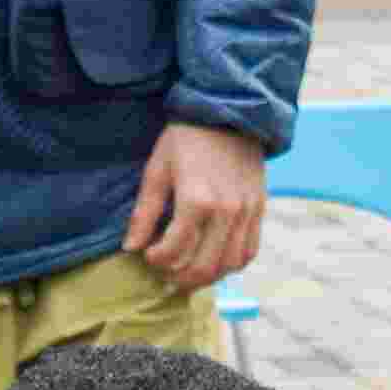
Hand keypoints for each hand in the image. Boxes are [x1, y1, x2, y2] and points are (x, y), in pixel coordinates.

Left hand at [125, 119, 271, 289]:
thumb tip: (131, 247)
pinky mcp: (259, 210)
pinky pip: (249, 252)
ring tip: (188, 271)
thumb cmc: (186, 138)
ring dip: (206, 277)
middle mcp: (226, 212)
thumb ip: (145, 213)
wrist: (228, 112)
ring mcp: (246, 213)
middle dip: (179, 277)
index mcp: (196, 201)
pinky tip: (214, 260)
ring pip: (228, 266)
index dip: (156, 260)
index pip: (174, 251)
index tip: (147, 254)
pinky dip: (231, 264)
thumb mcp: (157, 170)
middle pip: (203, 267)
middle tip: (166, 272)